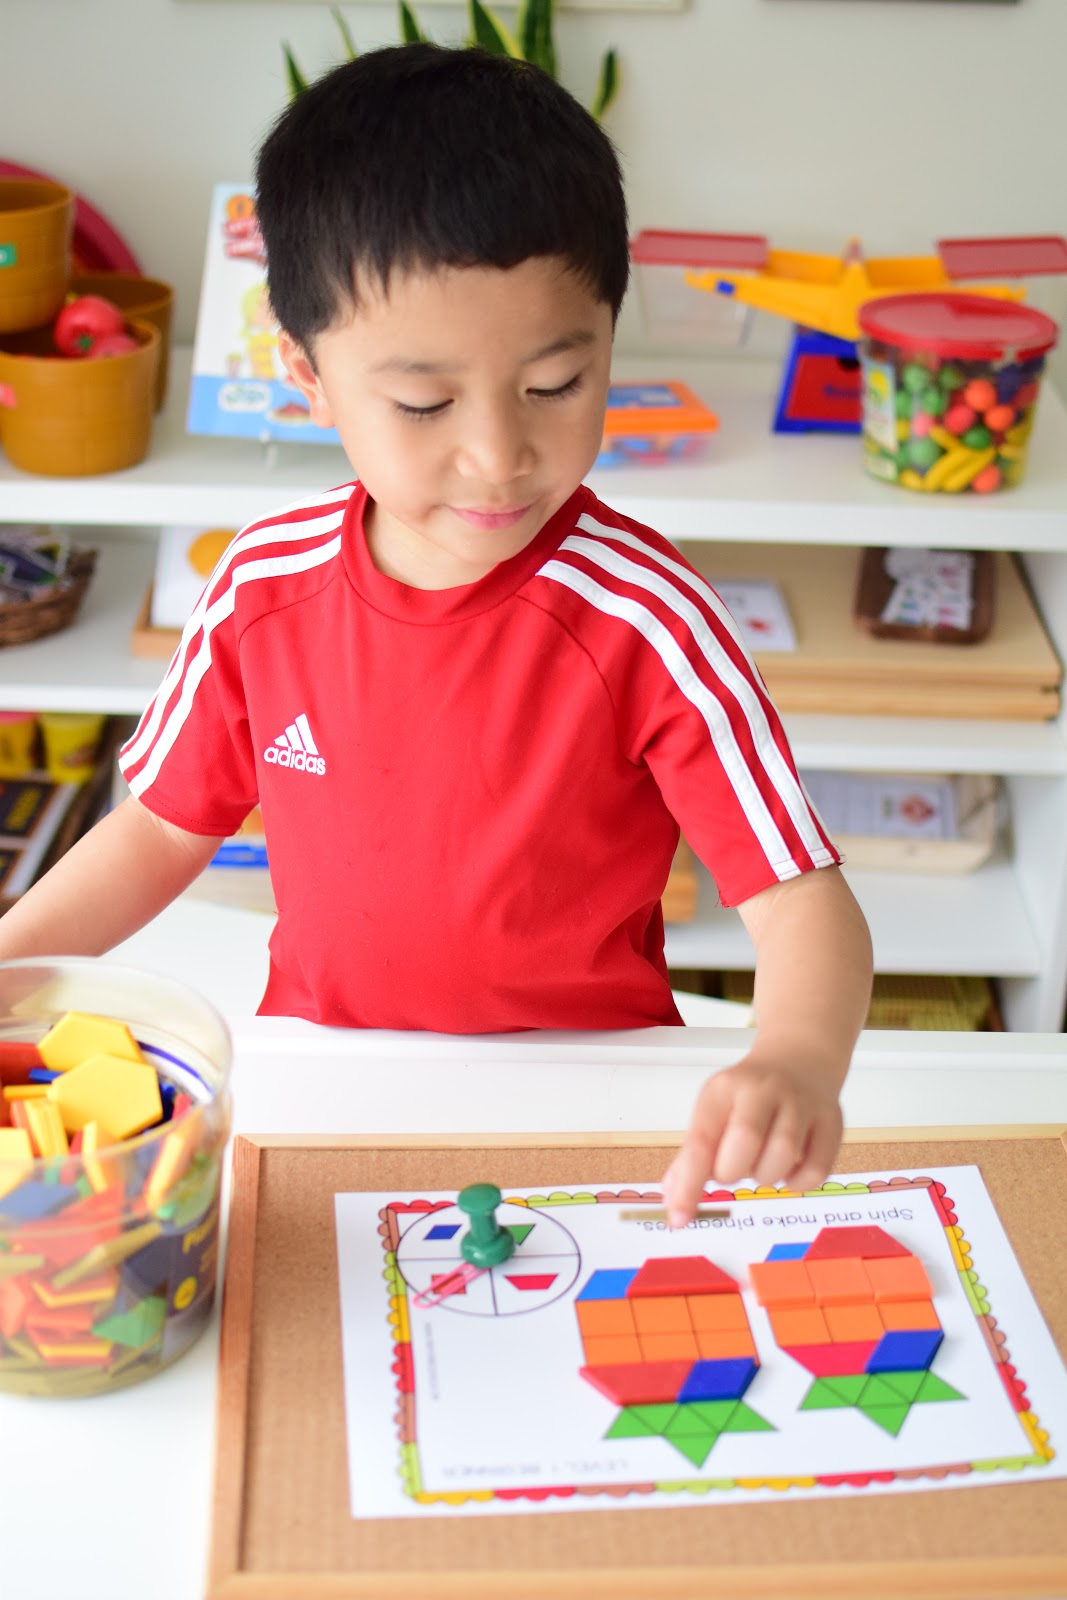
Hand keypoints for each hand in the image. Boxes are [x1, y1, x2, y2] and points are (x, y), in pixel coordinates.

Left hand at [661, 1053, 843, 1226]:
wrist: (800, 1059)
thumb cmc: (750, 1096)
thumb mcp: (715, 1111)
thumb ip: (694, 1155)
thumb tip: (674, 1199)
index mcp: (725, 1089)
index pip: (701, 1140)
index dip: (689, 1184)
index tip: (679, 1217)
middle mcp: (764, 1090)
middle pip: (745, 1142)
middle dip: (733, 1171)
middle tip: (734, 1167)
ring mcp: (801, 1103)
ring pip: (783, 1157)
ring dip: (766, 1176)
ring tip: (762, 1162)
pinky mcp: (832, 1120)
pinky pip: (816, 1170)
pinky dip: (798, 1182)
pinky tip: (789, 1168)